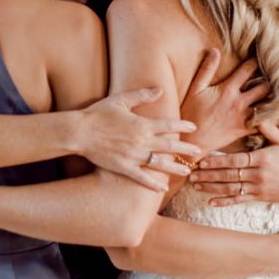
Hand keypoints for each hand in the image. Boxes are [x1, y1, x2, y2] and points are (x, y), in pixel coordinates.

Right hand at [77, 87, 201, 190]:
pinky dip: (153, 184)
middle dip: (185, 149)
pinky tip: (163, 188)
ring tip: (187, 171)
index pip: (169, 125)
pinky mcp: (124, 168)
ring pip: (160, 164)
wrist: (80, 132)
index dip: (183, 126)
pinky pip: (142, 178)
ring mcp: (134, 156)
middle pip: (169, 146)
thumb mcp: (121, 100)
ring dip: (175, 167)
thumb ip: (142, 95)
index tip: (194, 127)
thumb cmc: (98, 114)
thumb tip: (160, 90)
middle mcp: (142, 141)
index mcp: (143, 124)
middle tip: (198, 152)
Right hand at [180, 49, 267, 154]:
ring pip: (268, 105)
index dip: (258, 60)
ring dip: (276, 98)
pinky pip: (264, 123)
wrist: (192, 140)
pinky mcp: (245, 130)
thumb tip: (215, 50)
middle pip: (265, 87)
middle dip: (273, 80)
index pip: (248, 70)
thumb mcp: (196, 89)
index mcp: (228, 89)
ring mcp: (243, 117)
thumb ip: (207, 69)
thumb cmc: (191, 112)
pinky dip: (272, 117)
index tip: (265, 54)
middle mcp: (239, 102)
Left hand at [190, 120, 278, 205]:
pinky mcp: (259, 198)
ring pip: (231, 189)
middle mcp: (259, 175)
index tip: (203, 161)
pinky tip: (211, 202)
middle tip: (191, 174)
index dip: (218, 162)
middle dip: (209, 175)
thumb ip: (270, 130)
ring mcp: (258, 188)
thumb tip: (258, 117)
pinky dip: (225, 202)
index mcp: (263, 159)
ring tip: (195, 185)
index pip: (236, 161)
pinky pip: (239, 200)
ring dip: (212, 188)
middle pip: (230, 176)